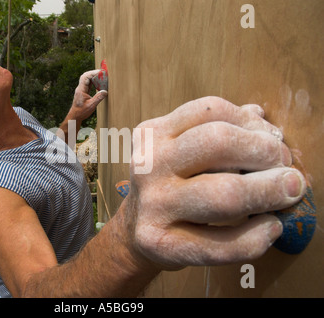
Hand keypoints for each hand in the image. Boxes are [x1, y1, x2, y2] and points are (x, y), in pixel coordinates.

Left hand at [68, 70, 107, 121]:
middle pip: (85, 76)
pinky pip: (88, 84)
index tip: (100, 72)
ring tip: (101, 77)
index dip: (93, 73)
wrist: (75, 116)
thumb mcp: (91, 105)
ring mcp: (81, 90)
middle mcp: (80, 88)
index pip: (86, 77)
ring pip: (86, 79)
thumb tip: (105, 91)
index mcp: (81, 90)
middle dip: (93, 73)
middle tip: (102, 73)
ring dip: (93, 77)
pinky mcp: (83, 92)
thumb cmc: (81, 112)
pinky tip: (98, 83)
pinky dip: (93, 82)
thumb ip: (98, 98)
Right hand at [127, 96, 305, 269]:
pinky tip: (270, 227)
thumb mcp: (182, 151)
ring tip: (288, 194)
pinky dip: (256, 237)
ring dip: (269, 192)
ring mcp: (151, 205)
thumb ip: (217, 130)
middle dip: (265, 152)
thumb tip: (259, 116)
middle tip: (285, 167)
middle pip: (219, 142)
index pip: (210, 110)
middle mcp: (148, 164)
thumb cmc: (170, 186)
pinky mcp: (159, 243)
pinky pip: (220, 244)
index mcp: (152, 133)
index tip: (272, 139)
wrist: (136, 230)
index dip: (252, 122)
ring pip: (224, 194)